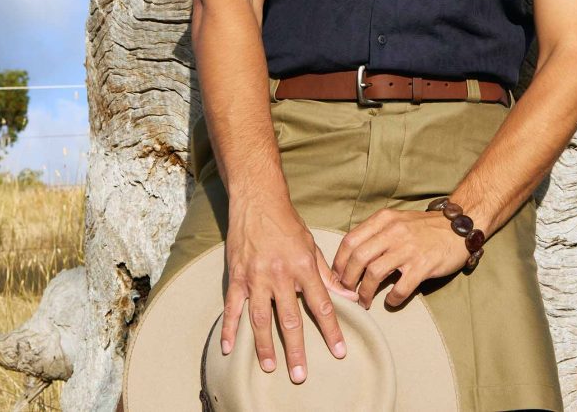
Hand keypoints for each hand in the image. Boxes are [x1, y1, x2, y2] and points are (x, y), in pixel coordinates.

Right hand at [220, 196, 358, 384]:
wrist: (258, 201)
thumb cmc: (287, 223)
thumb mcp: (311, 245)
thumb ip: (327, 274)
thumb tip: (347, 295)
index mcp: (302, 266)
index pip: (321, 305)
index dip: (331, 331)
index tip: (339, 352)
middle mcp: (280, 274)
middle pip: (290, 319)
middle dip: (296, 349)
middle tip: (300, 375)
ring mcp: (256, 276)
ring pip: (261, 318)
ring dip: (265, 345)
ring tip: (270, 367)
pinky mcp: (237, 276)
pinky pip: (233, 307)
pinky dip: (230, 328)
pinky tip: (229, 348)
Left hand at [331, 208, 471, 309]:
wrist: (458, 227)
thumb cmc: (424, 227)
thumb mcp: (397, 221)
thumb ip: (376, 233)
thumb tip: (351, 255)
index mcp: (384, 220)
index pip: (350, 240)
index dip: (338, 261)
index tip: (336, 276)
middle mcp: (393, 232)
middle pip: (358, 257)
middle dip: (347, 279)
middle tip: (347, 292)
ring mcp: (409, 248)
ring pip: (374, 273)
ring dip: (364, 292)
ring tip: (363, 301)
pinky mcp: (424, 265)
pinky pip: (401, 287)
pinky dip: (392, 299)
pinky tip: (390, 301)